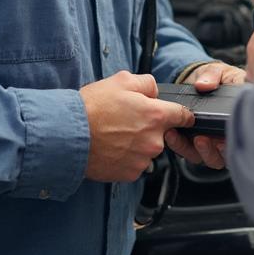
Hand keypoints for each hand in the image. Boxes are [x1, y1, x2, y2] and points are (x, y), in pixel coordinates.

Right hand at [80, 70, 194, 181]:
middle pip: (162, 132)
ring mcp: (142, 160)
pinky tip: (111, 147)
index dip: (181, 114)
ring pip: (147, 149)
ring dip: (137, 143)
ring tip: (115, 133)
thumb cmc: (93, 106)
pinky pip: (135, 163)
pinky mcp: (129, 174)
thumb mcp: (122, 80)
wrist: (69, 135)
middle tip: (126, 119)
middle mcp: (153, 141)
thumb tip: (155, 92)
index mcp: (156, 116)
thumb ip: (147, 83)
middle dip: (149, 126)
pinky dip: (127, 157)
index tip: (180, 115)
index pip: (184, 116)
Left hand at [163, 61, 245, 169]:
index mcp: (238, 120)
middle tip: (199, 139)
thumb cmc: (219, 78)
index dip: (230, 146)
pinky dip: (178, 144)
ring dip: (188, 149)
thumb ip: (213, 76)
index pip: (238, 141)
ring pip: (203, 156)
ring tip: (176, 134)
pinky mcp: (194, 142)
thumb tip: (204, 85)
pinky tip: (170, 133)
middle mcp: (226, 136)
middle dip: (209, 151)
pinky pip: (187, 150)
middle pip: (221, 157)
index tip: (221, 143)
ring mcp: (211, 142)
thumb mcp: (219, 72)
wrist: (203, 79)